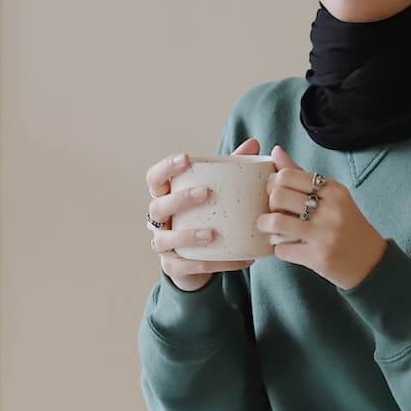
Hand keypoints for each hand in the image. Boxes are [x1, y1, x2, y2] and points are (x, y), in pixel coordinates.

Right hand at [146, 138, 261, 291]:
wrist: (198, 259)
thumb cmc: (205, 216)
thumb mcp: (216, 191)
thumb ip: (231, 168)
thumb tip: (255, 143)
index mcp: (165, 196)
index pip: (155, 178)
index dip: (166, 168)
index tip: (186, 159)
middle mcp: (158, 220)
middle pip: (157, 206)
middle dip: (179, 199)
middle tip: (205, 193)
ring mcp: (162, 244)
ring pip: (165, 240)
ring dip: (187, 235)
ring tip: (212, 234)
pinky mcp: (173, 266)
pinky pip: (189, 266)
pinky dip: (215, 264)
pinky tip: (241, 259)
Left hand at [258, 145, 387, 290]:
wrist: (370, 262)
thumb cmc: (346, 224)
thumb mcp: (331, 196)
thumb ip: (301, 175)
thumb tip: (275, 151)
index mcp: (334, 190)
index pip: (287, 175)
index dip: (273, 183)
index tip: (275, 192)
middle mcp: (331, 209)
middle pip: (278, 196)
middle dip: (269, 204)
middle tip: (274, 211)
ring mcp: (325, 234)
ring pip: (276, 222)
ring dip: (266, 225)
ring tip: (269, 228)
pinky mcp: (318, 257)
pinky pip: (282, 249)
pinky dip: (278, 247)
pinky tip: (285, 245)